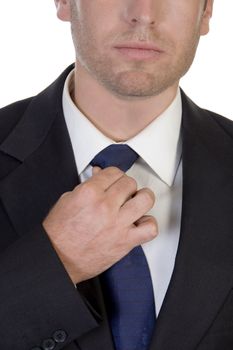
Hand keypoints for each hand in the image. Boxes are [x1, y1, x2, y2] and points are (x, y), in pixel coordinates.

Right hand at [43, 167, 156, 283]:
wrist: (58, 260)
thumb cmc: (59, 233)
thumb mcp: (68, 200)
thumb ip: (87, 186)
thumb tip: (100, 175)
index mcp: (89, 193)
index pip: (114, 172)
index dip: (114, 175)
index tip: (114, 180)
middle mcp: (105, 206)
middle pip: (130, 183)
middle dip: (126, 186)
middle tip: (122, 192)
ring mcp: (117, 224)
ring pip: (145, 199)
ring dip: (142, 198)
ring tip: (137, 202)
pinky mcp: (125, 241)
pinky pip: (149, 228)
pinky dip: (148, 224)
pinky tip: (139, 222)